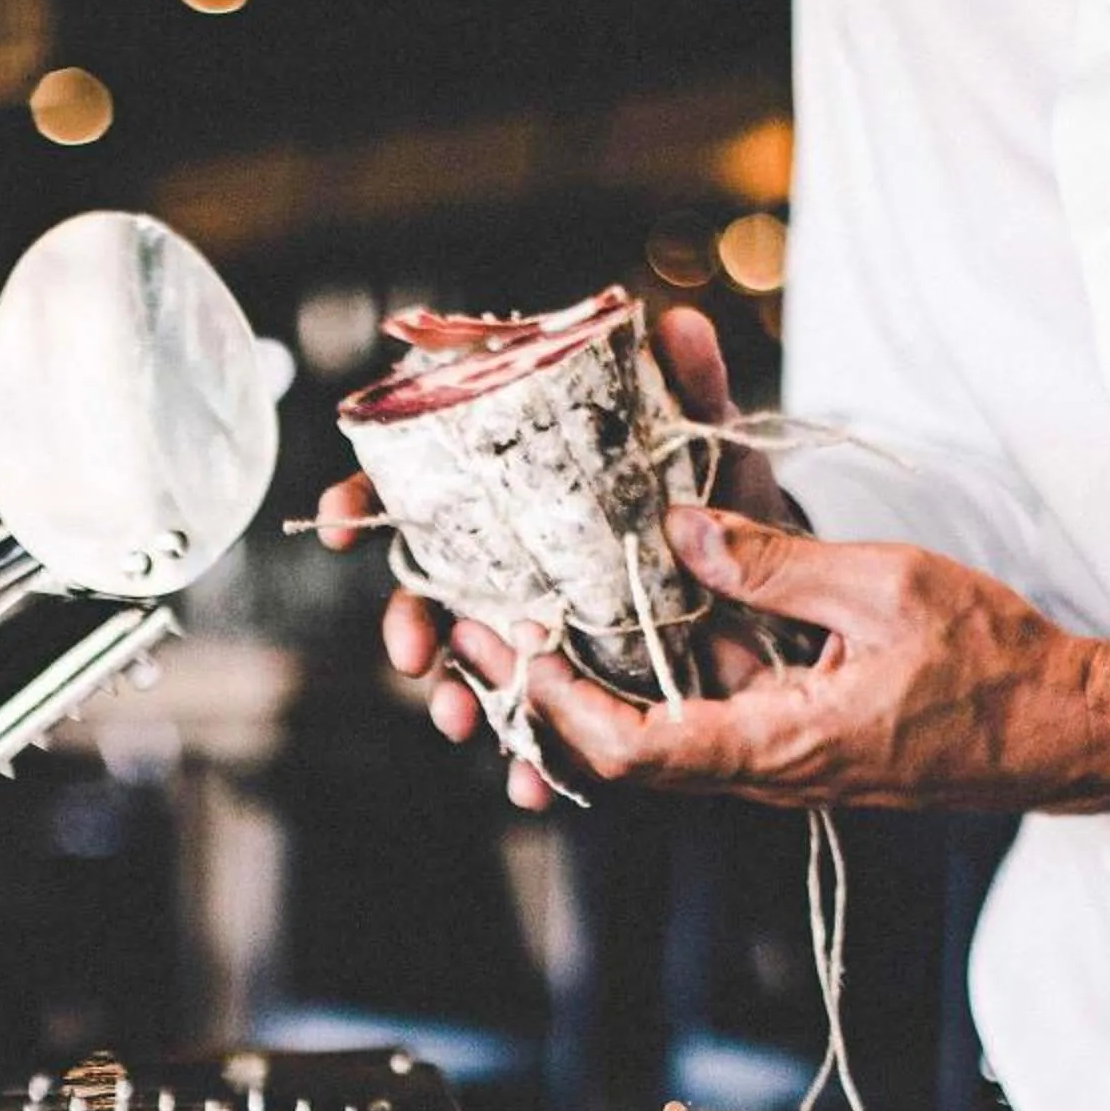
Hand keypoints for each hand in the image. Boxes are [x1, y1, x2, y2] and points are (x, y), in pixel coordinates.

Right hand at [323, 306, 804, 810]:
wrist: (762, 581)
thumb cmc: (714, 499)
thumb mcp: (706, 445)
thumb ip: (691, 388)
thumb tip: (676, 323)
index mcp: (512, 493)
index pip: (416, 486)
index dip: (367, 499)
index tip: (347, 523)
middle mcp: (504, 562)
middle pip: (423, 589)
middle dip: (409, 625)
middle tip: (412, 652)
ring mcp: (527, 628)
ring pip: (467, 666)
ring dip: (456, 697)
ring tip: (465, 722)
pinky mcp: (564, 687)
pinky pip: (530, 726)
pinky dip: (528, 760)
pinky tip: (532, 786)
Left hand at [461, 506, 1109, 813]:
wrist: (1064, 727)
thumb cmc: (995, 665)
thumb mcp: (886, 587)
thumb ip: (776, 563)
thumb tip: (681, 528)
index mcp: (777, 743)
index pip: (633, 750)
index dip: (558, 704)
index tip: (514, 647)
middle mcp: (761, 762)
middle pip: (624, 737)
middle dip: (551, 681)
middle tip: (486, 617)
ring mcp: (774, 750)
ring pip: (661, 713)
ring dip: (603, 661)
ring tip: (537, 591)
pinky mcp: (791, 728)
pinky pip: (708, 697)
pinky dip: (669, 650)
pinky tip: (639, 586)